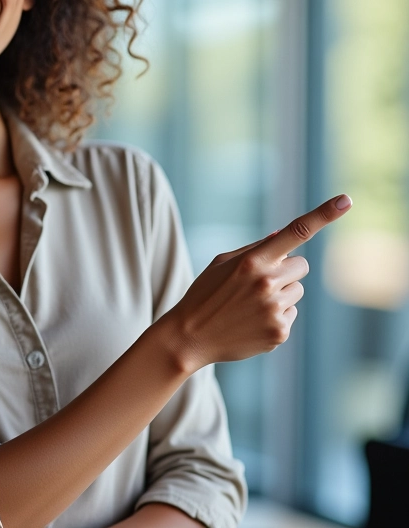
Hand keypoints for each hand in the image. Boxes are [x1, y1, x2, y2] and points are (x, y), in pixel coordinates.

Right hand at [163, 194, 351, 371]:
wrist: (190, 336)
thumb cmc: (205, 294)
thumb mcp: (222, 263)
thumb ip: (255, 248)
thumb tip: (283, 235)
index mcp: (252, 261)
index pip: (296, 232)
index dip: (323, 214)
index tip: (345, 200)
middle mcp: (267, 283)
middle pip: (300, 265)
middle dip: (285, 270)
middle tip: (258, 281)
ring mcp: (275, 309)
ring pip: (297, 291)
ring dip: (281, 293)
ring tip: (251, 303)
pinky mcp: (280, 332)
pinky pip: (291, 314)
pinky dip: (276, 316)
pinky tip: (252, 321)